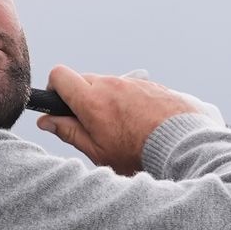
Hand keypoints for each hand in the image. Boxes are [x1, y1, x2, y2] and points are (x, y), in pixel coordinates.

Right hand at [36, 65, 198, 175]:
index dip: (55, 88)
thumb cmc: (138, 154)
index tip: (60, 105)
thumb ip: (69, 132)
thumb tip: (47, 121)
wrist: (183, 145)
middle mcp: (110, 84)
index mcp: (91, 100)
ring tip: (121, 127)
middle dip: (82, 97)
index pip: (59, 75)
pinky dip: (127, 99)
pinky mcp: (149, 83)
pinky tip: (139, 122)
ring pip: (107, 84)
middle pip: (83, 79)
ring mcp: (131, 81)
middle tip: (93, 124)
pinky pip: (129, 87)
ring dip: (106, 99)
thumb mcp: (98, 151)